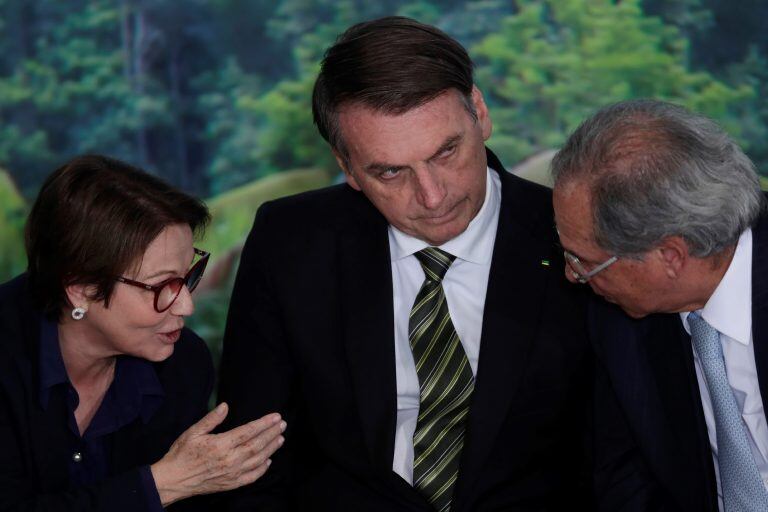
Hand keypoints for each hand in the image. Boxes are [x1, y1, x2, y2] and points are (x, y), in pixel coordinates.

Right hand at [150, 402, 285, 505]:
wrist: (173, 480)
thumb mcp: (193, 432)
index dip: (264, 423)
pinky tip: (268, 461)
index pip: (249, 431)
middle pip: (257, 445)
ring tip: (280, 438)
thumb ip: (211, 419)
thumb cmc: (182, 454)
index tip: (275, 417)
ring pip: (258, 460)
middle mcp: (229, 460)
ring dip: (271, 448)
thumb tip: (225, 406)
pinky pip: (252, 477)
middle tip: (282, 424)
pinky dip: (262, 469)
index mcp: (221, 444)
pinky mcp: (231, 484)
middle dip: (271, 433)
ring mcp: (232, 473)